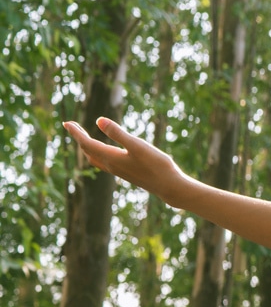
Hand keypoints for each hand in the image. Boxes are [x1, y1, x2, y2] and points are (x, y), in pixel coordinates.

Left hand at [64, 117, 189, 203]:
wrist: (168, 186)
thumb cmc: (156, 165)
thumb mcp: (137, 145)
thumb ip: (118, 133)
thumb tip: (98, 120)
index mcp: (111, 158)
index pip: (87, 143)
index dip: (76, 133)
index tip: (66, 123)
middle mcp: (111, 165)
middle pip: (88, 150)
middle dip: (79, 138)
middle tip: (72, 125)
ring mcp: (118, 170)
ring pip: (94, 158)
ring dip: (87, 146)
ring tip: (84, 137)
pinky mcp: (126, 172)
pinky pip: (103, 162)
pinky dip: (97, 153)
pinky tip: (105, 151)